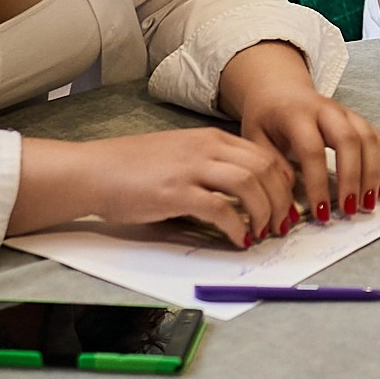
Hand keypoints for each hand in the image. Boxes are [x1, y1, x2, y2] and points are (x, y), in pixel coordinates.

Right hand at [32, 125, 296, 243]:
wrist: (93, 171)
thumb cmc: (132, 169)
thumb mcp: (181, 156)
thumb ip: (211, 168)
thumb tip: (242, 197)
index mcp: (210, 138)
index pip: (265, 155)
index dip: (283, 182)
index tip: (287, 205)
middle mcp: (206, 148)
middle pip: (265, 167)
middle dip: (281, 199)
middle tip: (282, 224)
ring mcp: (191, 168)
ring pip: (249, 184)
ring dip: (264, 212)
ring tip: (264, 233)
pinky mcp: (175, 192)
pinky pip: (220, 209)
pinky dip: (237, 226)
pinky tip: (239, 240)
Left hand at [238, 82, 379, 221]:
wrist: (279, 89)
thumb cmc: (267, 116)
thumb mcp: (255, 138)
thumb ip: (272, 166)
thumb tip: (288, 196)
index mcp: (296, 114)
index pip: (312, 150)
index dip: (318, 183)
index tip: (321, 211)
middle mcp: (325, 110)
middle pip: (349, 140)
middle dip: (353, 178)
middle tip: (351, 209)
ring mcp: (345, 112)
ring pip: (368, 139)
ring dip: (372, 174)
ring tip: (368, 203)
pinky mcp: (357, 119)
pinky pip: (377, 139)